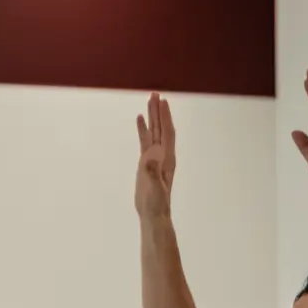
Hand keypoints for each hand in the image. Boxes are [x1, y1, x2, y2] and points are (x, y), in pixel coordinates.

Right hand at [134, 92, 176, 220]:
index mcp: (166, 158)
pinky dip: (143, 130)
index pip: (167, 132)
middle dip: (158, 111)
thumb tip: (150, 156)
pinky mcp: (146, 162)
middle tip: (154, 93)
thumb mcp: (154, 187)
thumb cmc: (156, 203)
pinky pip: (145, 141)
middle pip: (161, 128)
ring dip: (152, 117)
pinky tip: (140, 121)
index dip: (165, 117)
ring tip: (149, 100)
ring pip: (154, 132)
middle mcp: (162, 154)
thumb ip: (152, 172)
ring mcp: (154, 158)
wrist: (153, 214)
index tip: (162, 102)